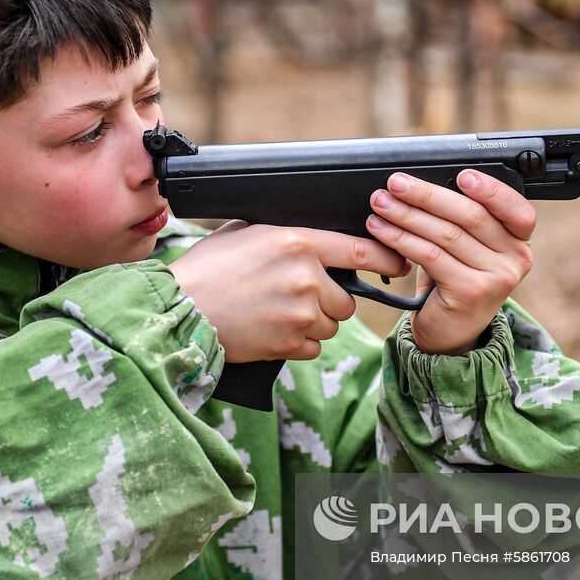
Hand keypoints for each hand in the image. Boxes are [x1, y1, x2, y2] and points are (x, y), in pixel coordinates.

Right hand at [170, 221, 409, 363]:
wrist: (179, 310)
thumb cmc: (207, 268)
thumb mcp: (245, 233)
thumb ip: (284, 232)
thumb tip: (311, 233)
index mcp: (298, 242)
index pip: (361, 250)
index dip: (387, 258)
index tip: (400, 263)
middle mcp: (306, 277)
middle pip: (346, 298)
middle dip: (329, 300)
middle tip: (295, 296)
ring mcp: (300, 314)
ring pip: (331, 324)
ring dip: (314, 323)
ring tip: (276, 312)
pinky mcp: (289, 344)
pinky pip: (313, 347)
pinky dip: (298, 343)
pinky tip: (271, 330)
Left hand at [365, 170, 536, 355]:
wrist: (448, 334)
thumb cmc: (453, 282)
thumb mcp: (464, 248)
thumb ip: (458, 219)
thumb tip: (419, 184)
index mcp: (519, 241)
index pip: (517, 209)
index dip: (491, 189)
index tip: (461, 174)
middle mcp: (516, 259)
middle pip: (472, 215)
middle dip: (428, 195)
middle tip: (396, 183)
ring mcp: (497, 278)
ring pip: (447, 234)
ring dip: (407, 215)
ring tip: (380, 204)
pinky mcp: (470, 292)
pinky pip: (431, 256)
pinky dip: (402, 239)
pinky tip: (382, 230)